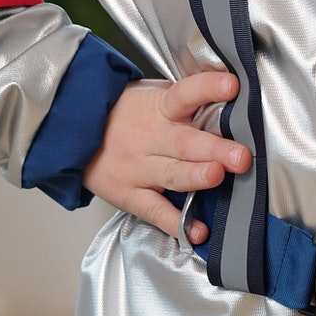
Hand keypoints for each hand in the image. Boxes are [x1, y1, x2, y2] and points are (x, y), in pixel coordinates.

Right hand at [82, 71, 251, 243]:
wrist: (74, 134)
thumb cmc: (121, 113)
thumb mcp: (150, 93)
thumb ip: (185, 96)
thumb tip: (228, 85)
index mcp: (160, 108)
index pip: (185, 93)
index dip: (207, 88)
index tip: (231, 86)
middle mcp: (152, 137)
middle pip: (185, 142)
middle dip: (214, 149)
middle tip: (240, 155)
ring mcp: (140, 168)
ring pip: (172, 174)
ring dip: (196, 177)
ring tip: (216, 177)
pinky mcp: (131, 194)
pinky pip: (155, 211)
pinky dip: (176, 222)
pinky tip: (197, 230)